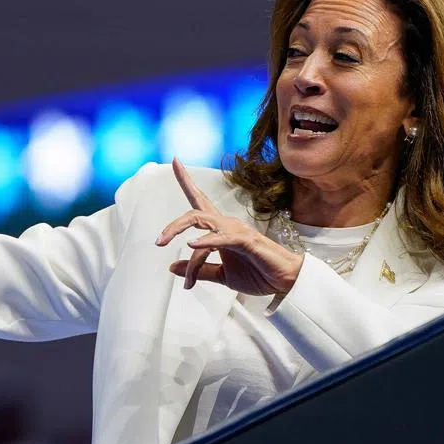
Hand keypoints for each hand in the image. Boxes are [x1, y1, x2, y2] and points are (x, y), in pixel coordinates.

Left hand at [156, 158, 303, 294]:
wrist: (285, 281)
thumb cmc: (258, 274)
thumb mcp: (222, 275)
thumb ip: (199, 270)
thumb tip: (171, 266)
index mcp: (220, 229)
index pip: (200, 201)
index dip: (187, 181)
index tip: (175, 161)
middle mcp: (226, 223)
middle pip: (193, 213)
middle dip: (172, 225)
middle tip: (158, 242)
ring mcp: (236, 230)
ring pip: (201, 222)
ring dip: (180, 233)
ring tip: (165, 245)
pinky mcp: (246, 241)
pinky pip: (221, 238)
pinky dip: (205, 241)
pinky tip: (192, 245)